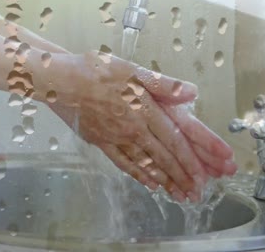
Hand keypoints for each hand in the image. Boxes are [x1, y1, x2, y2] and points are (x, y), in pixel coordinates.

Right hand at [45, 51, 235, 201]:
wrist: (58, 81)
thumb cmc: (94, 70)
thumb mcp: (132, 69)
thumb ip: (164, 84)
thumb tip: (191, 93)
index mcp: (144, 110)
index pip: (175, 140)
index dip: (193, 160)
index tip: (206, 176)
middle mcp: (133, 129)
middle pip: (164, 158)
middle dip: (184, 177)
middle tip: (199, 194)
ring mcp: (116, 139)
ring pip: (146, 165)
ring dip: (166, 182)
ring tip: (181, 196)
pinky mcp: (102, 143)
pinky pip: (124, 163)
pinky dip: (139, 175)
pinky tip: (151, 184)